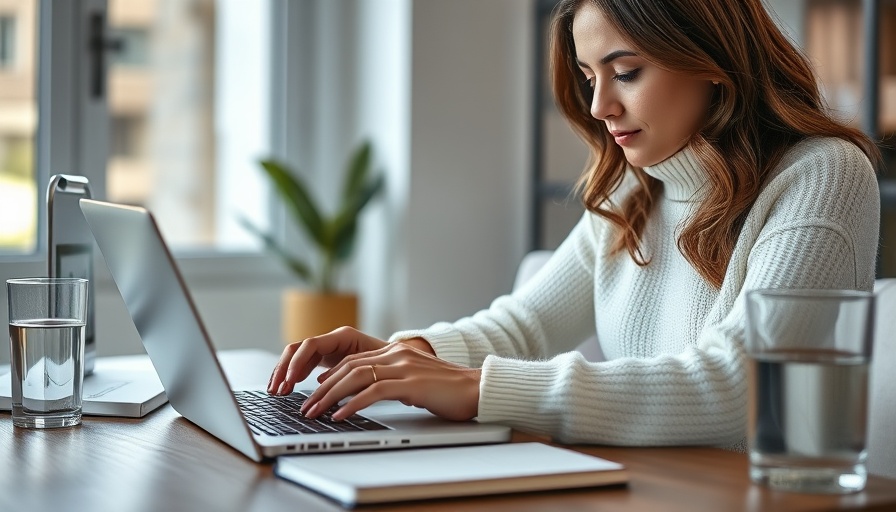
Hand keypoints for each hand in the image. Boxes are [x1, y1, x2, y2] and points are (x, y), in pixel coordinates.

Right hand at [267, 326, 387, 394]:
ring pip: (297, 356)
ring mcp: (328, 348)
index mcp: (343, 336)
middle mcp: (333, 339)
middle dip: (284, 368)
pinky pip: (303, 364)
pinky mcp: (327, 359)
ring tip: (276, 391)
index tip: (290, 382)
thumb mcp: (374, 369)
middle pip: (298, 348)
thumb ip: (352, 375)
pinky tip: (287, 389)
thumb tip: (328, 386)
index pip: (310, 345)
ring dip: (284, 372)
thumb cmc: (391, 364)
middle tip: (277, 389)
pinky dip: (293, 375)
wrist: (402, 362)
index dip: (297, 363)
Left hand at [300, 342, 480, 421]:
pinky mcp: (411, 383)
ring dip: (330, 395)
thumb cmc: (450, 389)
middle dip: (323, 387)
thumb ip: (395, 379)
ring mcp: (403, 367)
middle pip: (349, 367)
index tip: (316, 388)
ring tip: (316, 411)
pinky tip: (340, 415)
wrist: (478, 388)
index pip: (355, 359)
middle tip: (308, 405)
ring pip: (356, 377)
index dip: (332, 373)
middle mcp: (397, 354)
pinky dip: (352, 404)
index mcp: (398, 350)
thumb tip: (371, 392)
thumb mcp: (417, 378)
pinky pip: (373, 392)